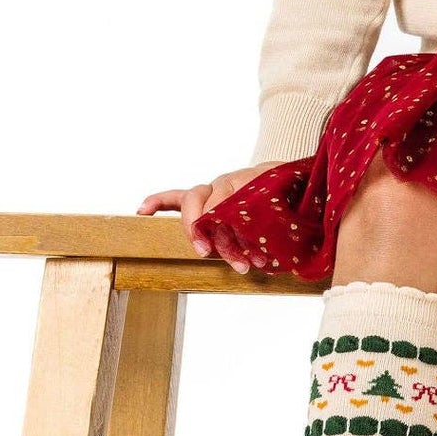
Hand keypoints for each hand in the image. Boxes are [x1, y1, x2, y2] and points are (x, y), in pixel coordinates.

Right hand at [137, 162, 282, 273]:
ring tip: (205, 253)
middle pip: (207, 203)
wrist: (294, 180)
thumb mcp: (293, 201)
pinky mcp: (206, 197)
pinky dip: (159, 202)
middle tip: (215, 255)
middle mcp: (227, 183)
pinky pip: (176, 196)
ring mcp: (214, 189)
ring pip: (193, 204)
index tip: (226, 242)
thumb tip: (278, 239)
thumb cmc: (291, 194)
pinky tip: (142, 212)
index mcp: (246, 182)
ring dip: (196, 232)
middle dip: (208, 230)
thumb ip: (284, 213)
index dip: (223, 221)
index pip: (225, 201)